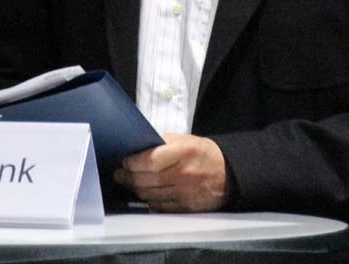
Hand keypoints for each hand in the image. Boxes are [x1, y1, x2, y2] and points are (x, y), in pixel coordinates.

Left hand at [114, 133, 229, 211]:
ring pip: (149, 195)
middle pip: (146, 180)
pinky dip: (149, 200)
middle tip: (121, 173)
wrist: (228, 174)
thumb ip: (162, 144)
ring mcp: (186, 193)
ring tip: (129, 182)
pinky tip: (146, 193)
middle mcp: (185, 174)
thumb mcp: (185, 140)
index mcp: (184, 152)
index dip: (133, 163)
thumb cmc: (202, 154)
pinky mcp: (186, 208)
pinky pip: (159, 207)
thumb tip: (137, 152)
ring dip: (135, 189)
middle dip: (128, 177)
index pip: (151, 161)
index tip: (125, 162)